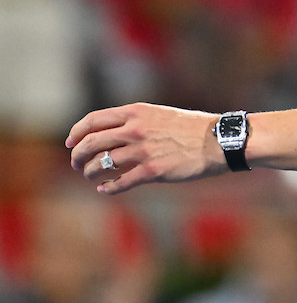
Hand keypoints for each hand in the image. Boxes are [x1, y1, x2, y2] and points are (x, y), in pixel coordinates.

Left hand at [66, 104, 226, 194]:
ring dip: (90, 172)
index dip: (77, 133)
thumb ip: (137, 121)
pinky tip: (105, 189)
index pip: (93, 120)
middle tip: (77, 164)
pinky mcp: (153, 171)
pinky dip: (108, 188)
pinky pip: (120, 182)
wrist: (219, 141)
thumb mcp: (162, 115)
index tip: (71, 143)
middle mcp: (136, 129)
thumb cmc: (193, 128)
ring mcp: (143, 151)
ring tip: (91, 176)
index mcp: (137, 112)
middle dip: (78, 156)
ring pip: (102, 164)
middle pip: (91, 143)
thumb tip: (113, 134)